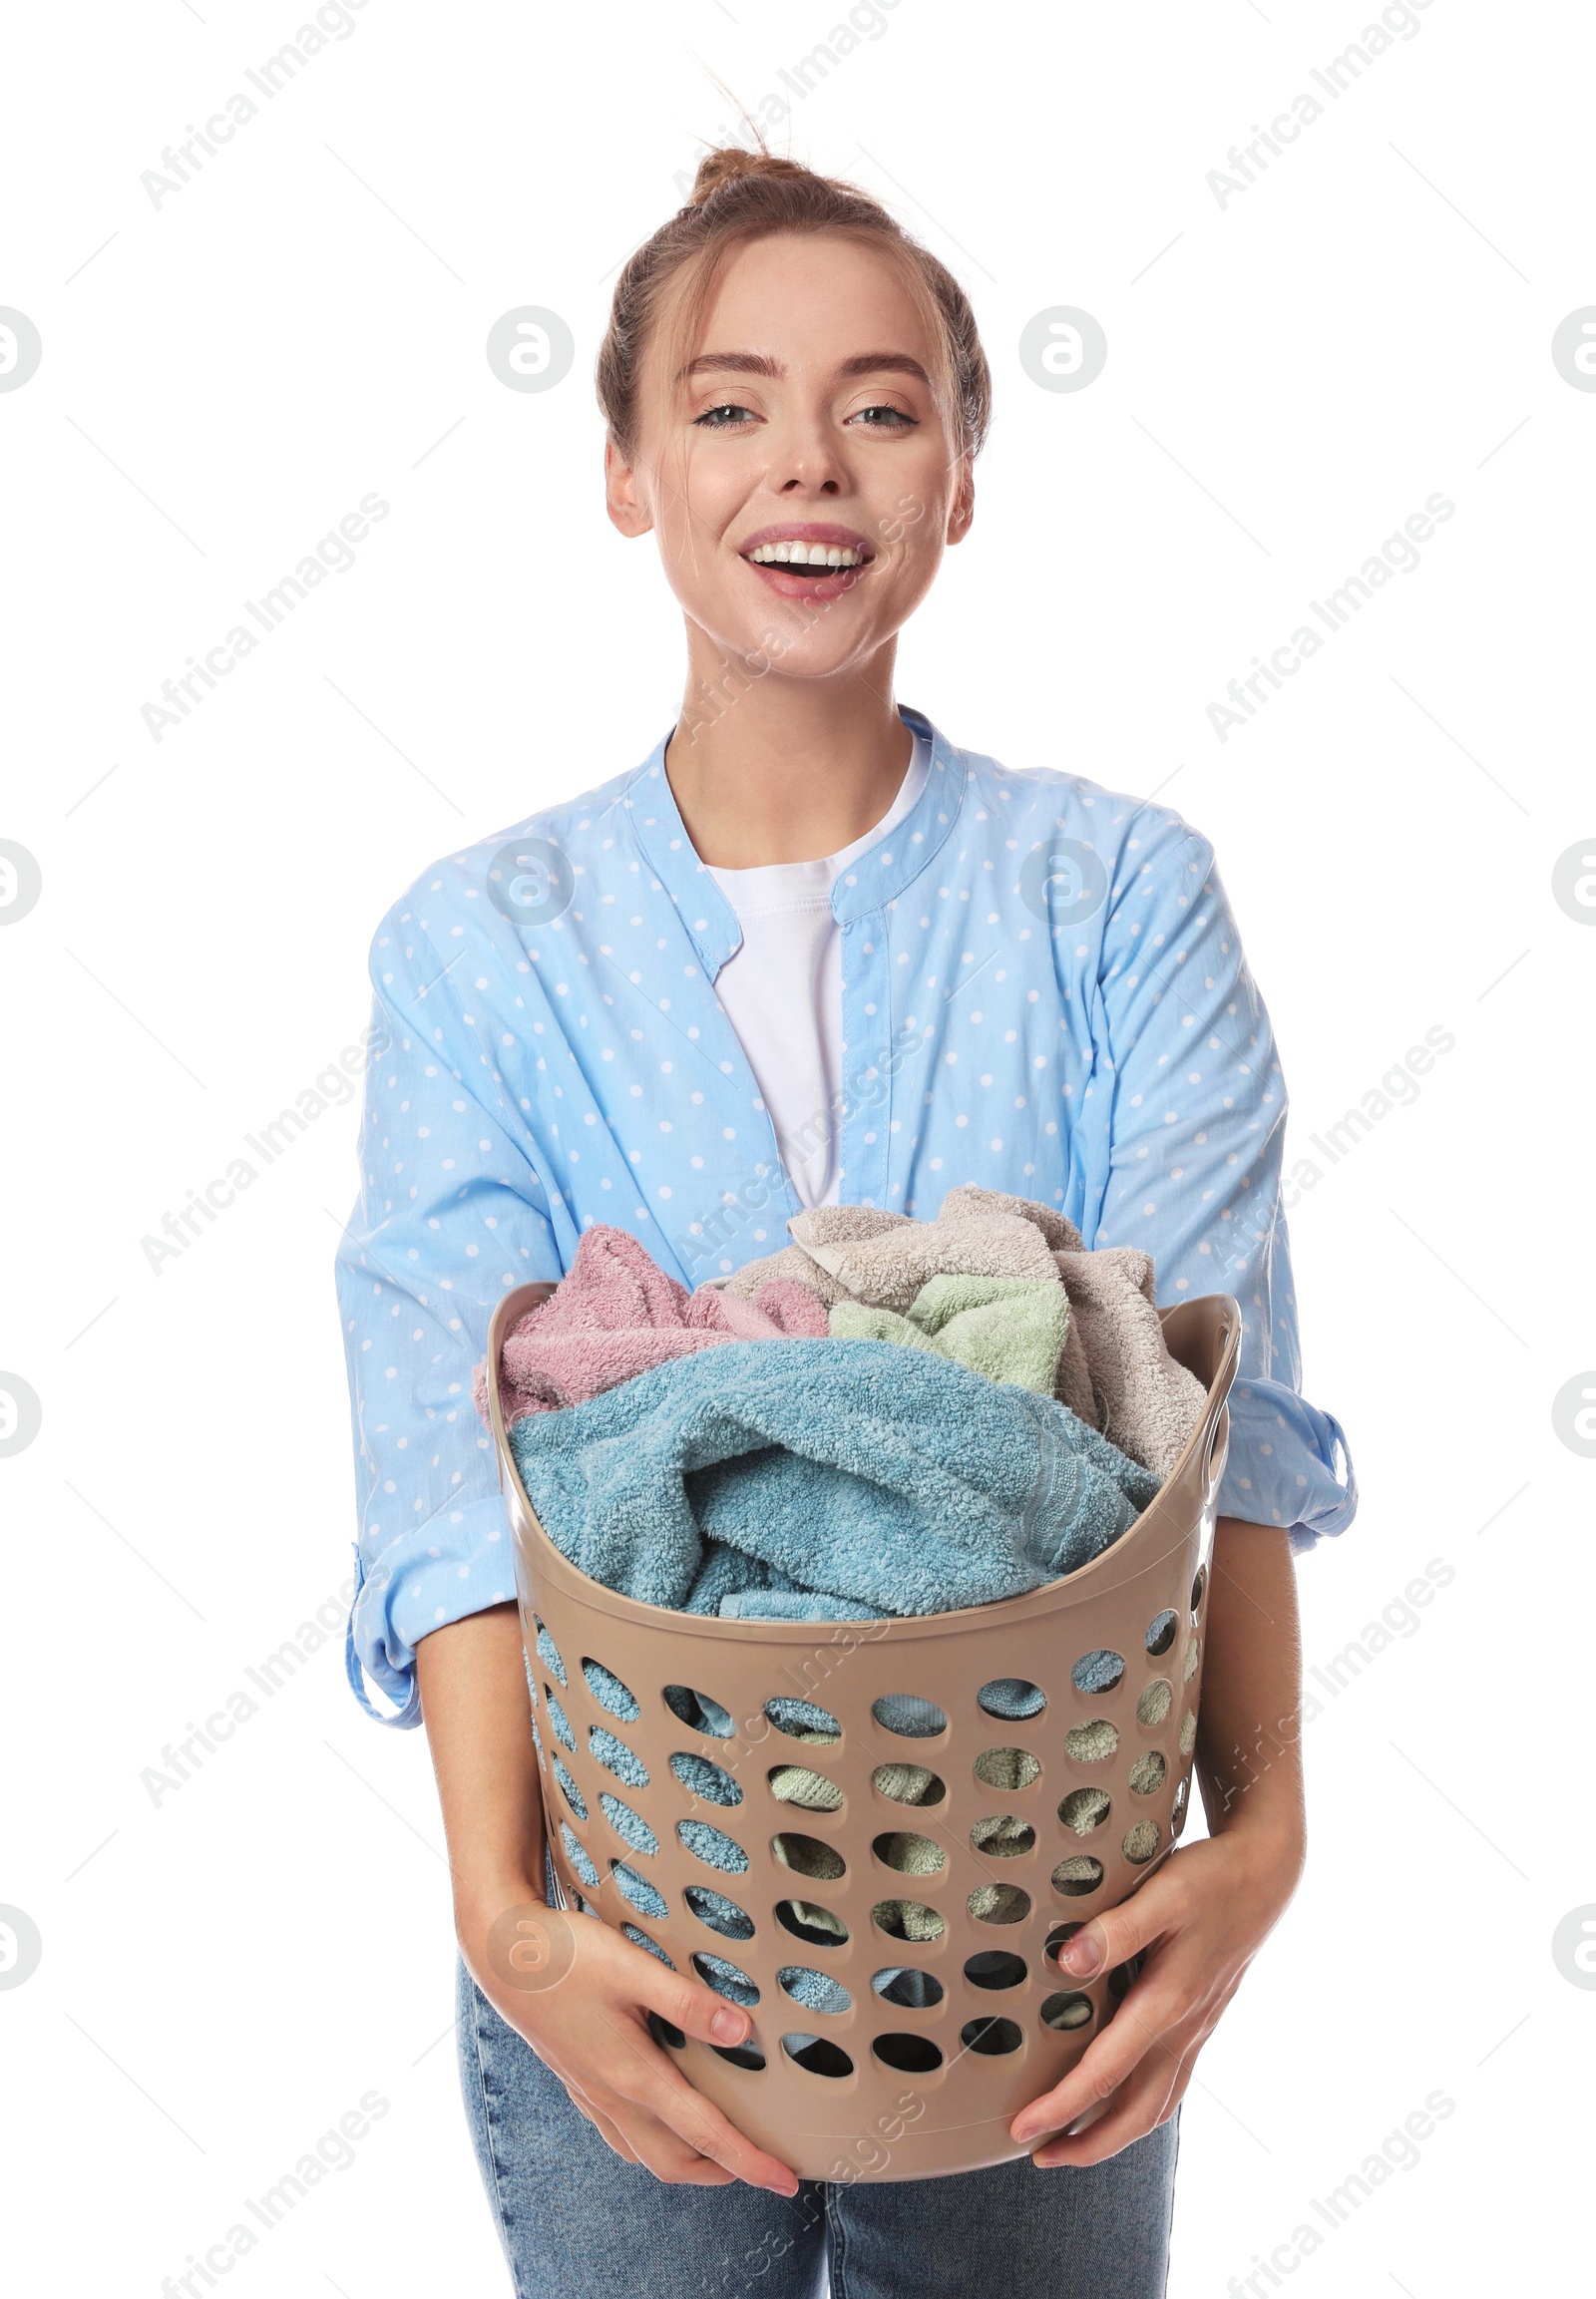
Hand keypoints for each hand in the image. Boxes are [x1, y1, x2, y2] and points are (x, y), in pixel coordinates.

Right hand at [462, 1888, 799, 2194]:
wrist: (501, 1952)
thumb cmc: (565, 1956)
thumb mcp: (633, 1968)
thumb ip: (687, 2002)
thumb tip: (743, 2030)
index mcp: (632, 2074)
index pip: (704, 2134)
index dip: (749, 2161)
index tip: (785, 2180)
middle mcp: (612, 2094)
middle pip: (675, 2160)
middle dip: (723, 2172)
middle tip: (762, 2166)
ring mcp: (590, 2091)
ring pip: (644, 2152)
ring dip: (687, 2161)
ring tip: (720, 2149)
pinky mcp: (577, 2078)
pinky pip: (618, 2133)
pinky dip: (649, 2141)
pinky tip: (657, 2117)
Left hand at [1008, 1821, 1303, 2167]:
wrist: (1265, 1876)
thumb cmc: (1212, 1881)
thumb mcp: (1165, 1892)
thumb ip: (1118, 1930)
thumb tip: (1067, 1962)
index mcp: (1168, 2002)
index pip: (1106, 2071)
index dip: (1062, 2105)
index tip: (1023, 2127)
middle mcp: (1183, 2028)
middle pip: (1134, 2111)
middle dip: (1086, 2143)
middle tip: (1040, 2156)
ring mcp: (1196, 2030)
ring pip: (1156, 2106)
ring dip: (1114, 2134)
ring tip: (1072, 2144)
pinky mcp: (1201, 2023)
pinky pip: (1172, 2085)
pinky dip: (1141, 2108)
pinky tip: (1120, 2102)